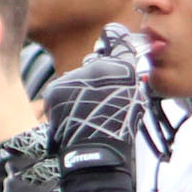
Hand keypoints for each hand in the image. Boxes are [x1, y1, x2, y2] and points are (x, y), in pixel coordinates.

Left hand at [42, 33, 150, 164]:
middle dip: (97, 73)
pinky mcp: (55, 90)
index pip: (116, 36)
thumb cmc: (119, 130)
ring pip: (78, 76)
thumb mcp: (136, 99)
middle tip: (102, 96)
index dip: (115, 38)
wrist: (94, 155)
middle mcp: (96, 67)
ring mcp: (73, 77)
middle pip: (94, 60)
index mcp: (121, 68)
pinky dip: (66, 99)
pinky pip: (62, 88)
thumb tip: (125, 50)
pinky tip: (74, 114)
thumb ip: (129, 74)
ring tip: (87, 111)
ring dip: (81, 88)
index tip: (113, 38)